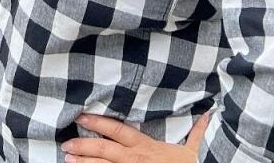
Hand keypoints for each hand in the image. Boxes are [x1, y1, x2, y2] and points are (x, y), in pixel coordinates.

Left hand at [64, 112, 209, 162]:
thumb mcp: (190, 150)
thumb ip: (195, 132)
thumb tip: (207, 115)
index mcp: (146, 146)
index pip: (117, 130)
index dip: (98, 123)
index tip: (81, 117)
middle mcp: (135, 159)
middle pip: (105, 150)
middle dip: (83, 146)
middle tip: (66, 143)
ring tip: (68, 160)